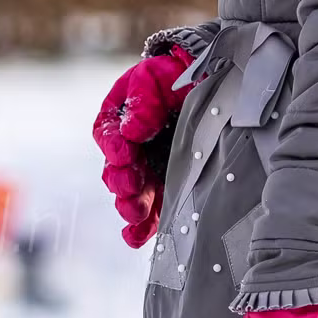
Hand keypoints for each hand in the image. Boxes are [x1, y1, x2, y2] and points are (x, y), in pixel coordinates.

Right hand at [92, 43, 196, 247]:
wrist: (210, 81)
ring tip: (138, 213)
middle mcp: (130, 152)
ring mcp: (149, 173)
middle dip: (123, 184)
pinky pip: (152, 214)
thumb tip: (132, 131)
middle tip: (134, 186)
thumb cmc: (174, 79)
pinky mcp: (170, 190)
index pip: (107, 137)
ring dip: (132, 208)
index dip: (113, 148)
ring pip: (132, 198)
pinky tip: (138, 238)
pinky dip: (143, 228)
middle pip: (116, 174)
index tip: (125, 153)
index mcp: (119, 123)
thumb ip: (142, 101)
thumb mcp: (153, 79)